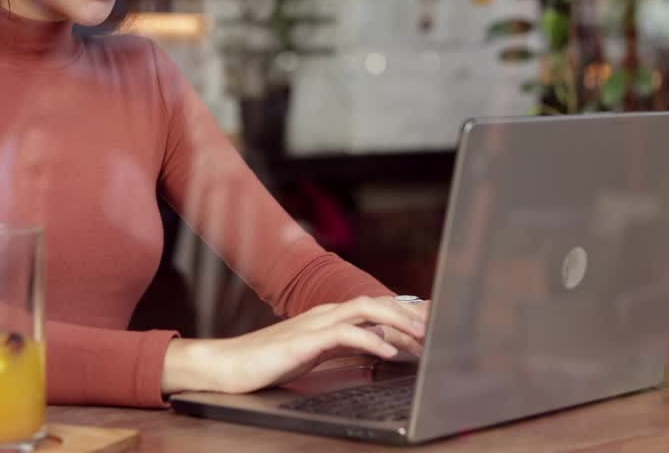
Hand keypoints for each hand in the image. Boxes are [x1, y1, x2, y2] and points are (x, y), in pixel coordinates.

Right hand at [161, 296, 427, 394]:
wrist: (230, 365)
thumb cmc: (270, 361)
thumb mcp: (316, 353)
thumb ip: (344, 348)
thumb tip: (377, 350)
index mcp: (329, 316)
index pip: (375, 308)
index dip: (405, 313)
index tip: (433, 324)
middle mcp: (326, 313)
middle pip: (377, 303)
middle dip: (410, 314)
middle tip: (438, 329)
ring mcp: (316, 323)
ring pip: (366, 310)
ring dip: (398, 322)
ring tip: (422, 337)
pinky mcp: (306, 340)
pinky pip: (346, 334)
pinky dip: (371, 340)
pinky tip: (388, 352)